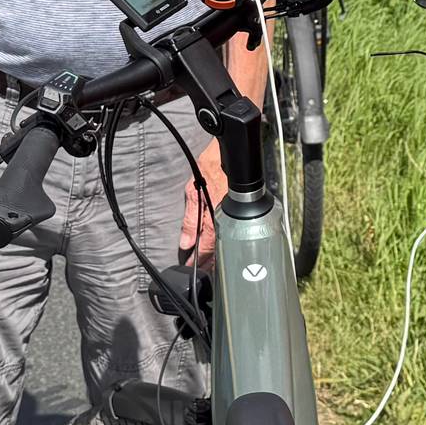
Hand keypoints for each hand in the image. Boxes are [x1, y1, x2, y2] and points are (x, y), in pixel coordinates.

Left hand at [176, 140, 230, 269]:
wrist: (231, 152)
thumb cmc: (211, 167)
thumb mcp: (192, 190)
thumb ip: (189, 219)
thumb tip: (185, 241)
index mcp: (213, 219)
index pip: (205, 248)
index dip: (196, 260)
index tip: (190, 268)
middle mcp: (226, 221)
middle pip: (218, 250)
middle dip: (209, 262)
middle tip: (201, 272)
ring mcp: (234, 217)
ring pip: (226, 242)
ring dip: (218, 254)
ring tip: (211, 264)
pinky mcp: (239, 210)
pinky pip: (232, 232)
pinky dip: (226, 241)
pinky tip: (223, 245)